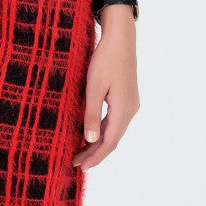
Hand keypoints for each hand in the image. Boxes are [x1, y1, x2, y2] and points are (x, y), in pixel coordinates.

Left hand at [72, 12, 138, 169]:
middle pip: (112, 139)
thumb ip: (91, 114)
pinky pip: (114, 120)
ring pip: (114, 130)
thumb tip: (90, 139)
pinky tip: (90, 132)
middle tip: (75, 163)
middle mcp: (130, 109)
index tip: (81, 167)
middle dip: (94, 152)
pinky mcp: (126, 97)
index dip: (95, 156)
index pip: (109, 142)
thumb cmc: (106, 59)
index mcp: (124, 110)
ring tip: (80, 151)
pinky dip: (102, 130)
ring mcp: (130, 103)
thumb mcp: (94, 87)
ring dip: (98, 142)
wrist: (120, 38)